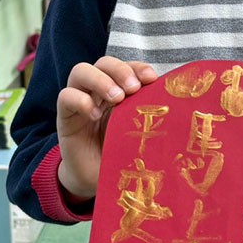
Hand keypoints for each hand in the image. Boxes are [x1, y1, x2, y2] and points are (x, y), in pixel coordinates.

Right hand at [56, 56, 156, 203]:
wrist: (96, 179)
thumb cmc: (121, 154)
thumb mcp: (139, 134)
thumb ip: (149, 118)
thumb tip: (177, 109)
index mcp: (119, 90)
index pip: (127, 67)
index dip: (138, 67)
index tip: (152, 79)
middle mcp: (98, 91)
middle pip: (104, 62)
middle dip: (120, 70)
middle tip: (133, 89)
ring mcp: (80, 101)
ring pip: (80, 71)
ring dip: (100, 80)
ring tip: (116, 98)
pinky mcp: (65, 117)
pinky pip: (65, 96)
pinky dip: (80, 100)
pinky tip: (94, 114)